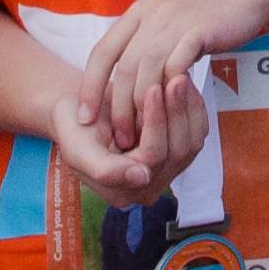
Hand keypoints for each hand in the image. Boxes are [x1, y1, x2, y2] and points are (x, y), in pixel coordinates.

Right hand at [50, 74, 204, 200]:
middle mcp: (149, 186)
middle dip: (176, 112)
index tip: (153, 88)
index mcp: (124, 192)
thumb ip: (104, 169)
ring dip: (187, 108)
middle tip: (175, 78)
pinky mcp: (175, 150)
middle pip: (178, 151)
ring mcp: (166, 170)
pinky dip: (193, 109)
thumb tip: (143, 178)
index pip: (153, 157)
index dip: (156, 122)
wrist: (79, 110)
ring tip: (180, 77)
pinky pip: (195, 132)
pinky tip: (186, 87)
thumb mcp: (77, 148)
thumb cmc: (72, 127)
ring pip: (191, 141)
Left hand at [78, 0, 268, 147]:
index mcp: (137, 14)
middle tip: (118, 137)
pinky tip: (170, 110)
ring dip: (140, 105)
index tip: (83, 117)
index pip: (102, 53)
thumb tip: (129, 82)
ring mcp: (175, 21)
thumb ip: (147, 44)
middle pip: (122, 66)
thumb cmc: (206, 10)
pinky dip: (168, 90)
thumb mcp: (168, 20)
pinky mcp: (200, 30)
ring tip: (141, 132)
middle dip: (116, 107)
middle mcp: (151, 16)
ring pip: (146, 69)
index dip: (89, 87)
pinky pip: (176, 65)